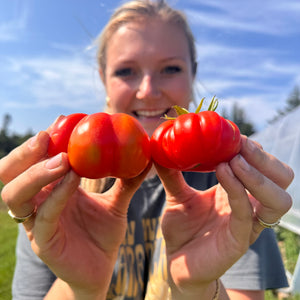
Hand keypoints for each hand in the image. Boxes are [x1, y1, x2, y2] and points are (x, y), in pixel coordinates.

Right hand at [0, 131, 148, 297]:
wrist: (100, 269)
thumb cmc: (102, 235)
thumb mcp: (116, 203)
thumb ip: (126, 181)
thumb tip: (146, 158)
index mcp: (51, 190)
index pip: (35, 160)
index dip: (44, 141)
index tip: (62, 121)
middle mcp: (38, 203)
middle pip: (11, 173)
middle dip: (25, 153)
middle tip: (47, 136)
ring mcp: (36, 223)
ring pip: (16, 193)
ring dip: (37, 172)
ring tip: (62, 159)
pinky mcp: (44, 241)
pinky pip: (42, 215)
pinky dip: (56, 195)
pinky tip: (72, 179)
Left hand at [155, 135, 292, 296]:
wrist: (177, 262)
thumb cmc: (182, 229)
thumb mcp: (177, 195)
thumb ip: (172, 173)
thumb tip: (161, 146)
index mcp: (239, 192)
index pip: (262, 165)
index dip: (252, 148)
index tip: (232, 134)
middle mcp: (250, 206)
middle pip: (282, 178)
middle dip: (264, 158)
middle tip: (240, 145)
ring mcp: (248, 224)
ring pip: (278, 198)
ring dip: (258, 174)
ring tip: (233, 160)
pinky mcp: (240, 240)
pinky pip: (248, 213)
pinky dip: (238, 190)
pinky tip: (223, 172)